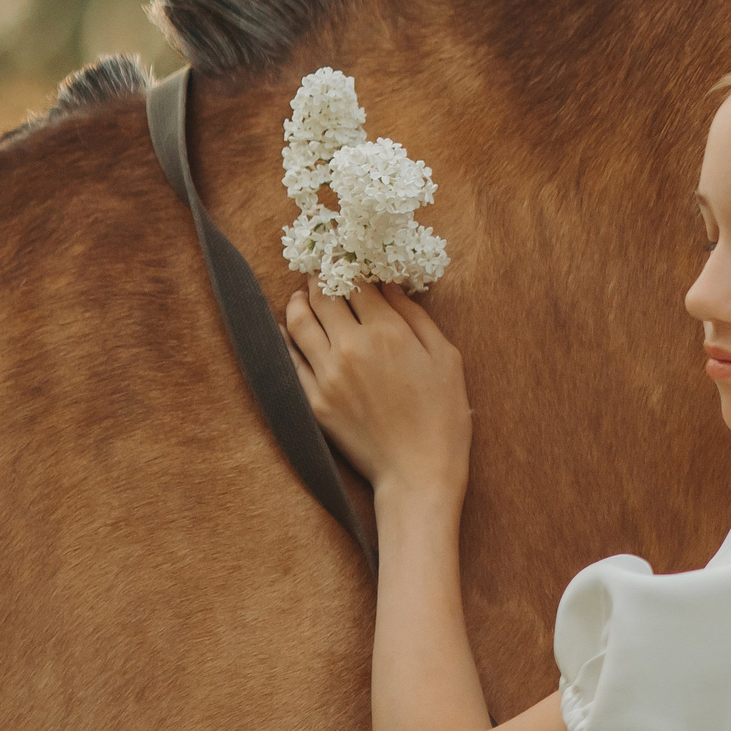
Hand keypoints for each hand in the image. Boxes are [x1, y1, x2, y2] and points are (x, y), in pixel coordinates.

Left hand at [282, 279, 470, 503]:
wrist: (418, 472)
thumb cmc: (443, 418)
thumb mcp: (446, 359)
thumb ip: (416, 317)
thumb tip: (389, 287)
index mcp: (388, 332)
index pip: (358, 283)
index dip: (351, 265)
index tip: (348, 257)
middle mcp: (351, 347)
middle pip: (324, 297)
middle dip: (321, 278)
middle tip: (321, 269)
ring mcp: (327, 375)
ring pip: (299, 323)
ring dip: (298, 301)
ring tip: (301, 294)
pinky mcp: (313, 401)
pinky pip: (289, 359)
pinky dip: (285, 337)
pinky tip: (287, 328)